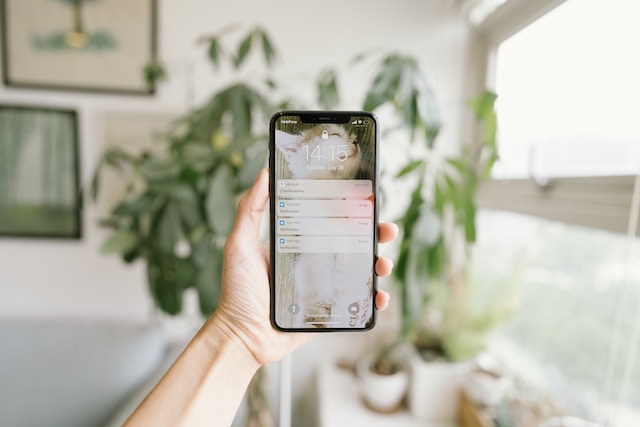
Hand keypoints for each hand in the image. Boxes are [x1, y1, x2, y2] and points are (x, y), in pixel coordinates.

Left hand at [211, 168, 396, 365]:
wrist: (243, 335)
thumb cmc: (238, 291)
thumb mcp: (240, 244)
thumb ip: (250, 210)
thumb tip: (263, 174)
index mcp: (299, 242)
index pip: (331, 220)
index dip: (352, 210)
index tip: (367, 200)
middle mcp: (315, 262)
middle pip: (354, 243)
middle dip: (375, 235)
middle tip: (386, 230)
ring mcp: (325, 286)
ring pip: (362, 271)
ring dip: (380, 264)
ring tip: (383, 264)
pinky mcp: (330, 310)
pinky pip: (359, 302)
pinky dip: (375, 298)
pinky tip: (380, 295)